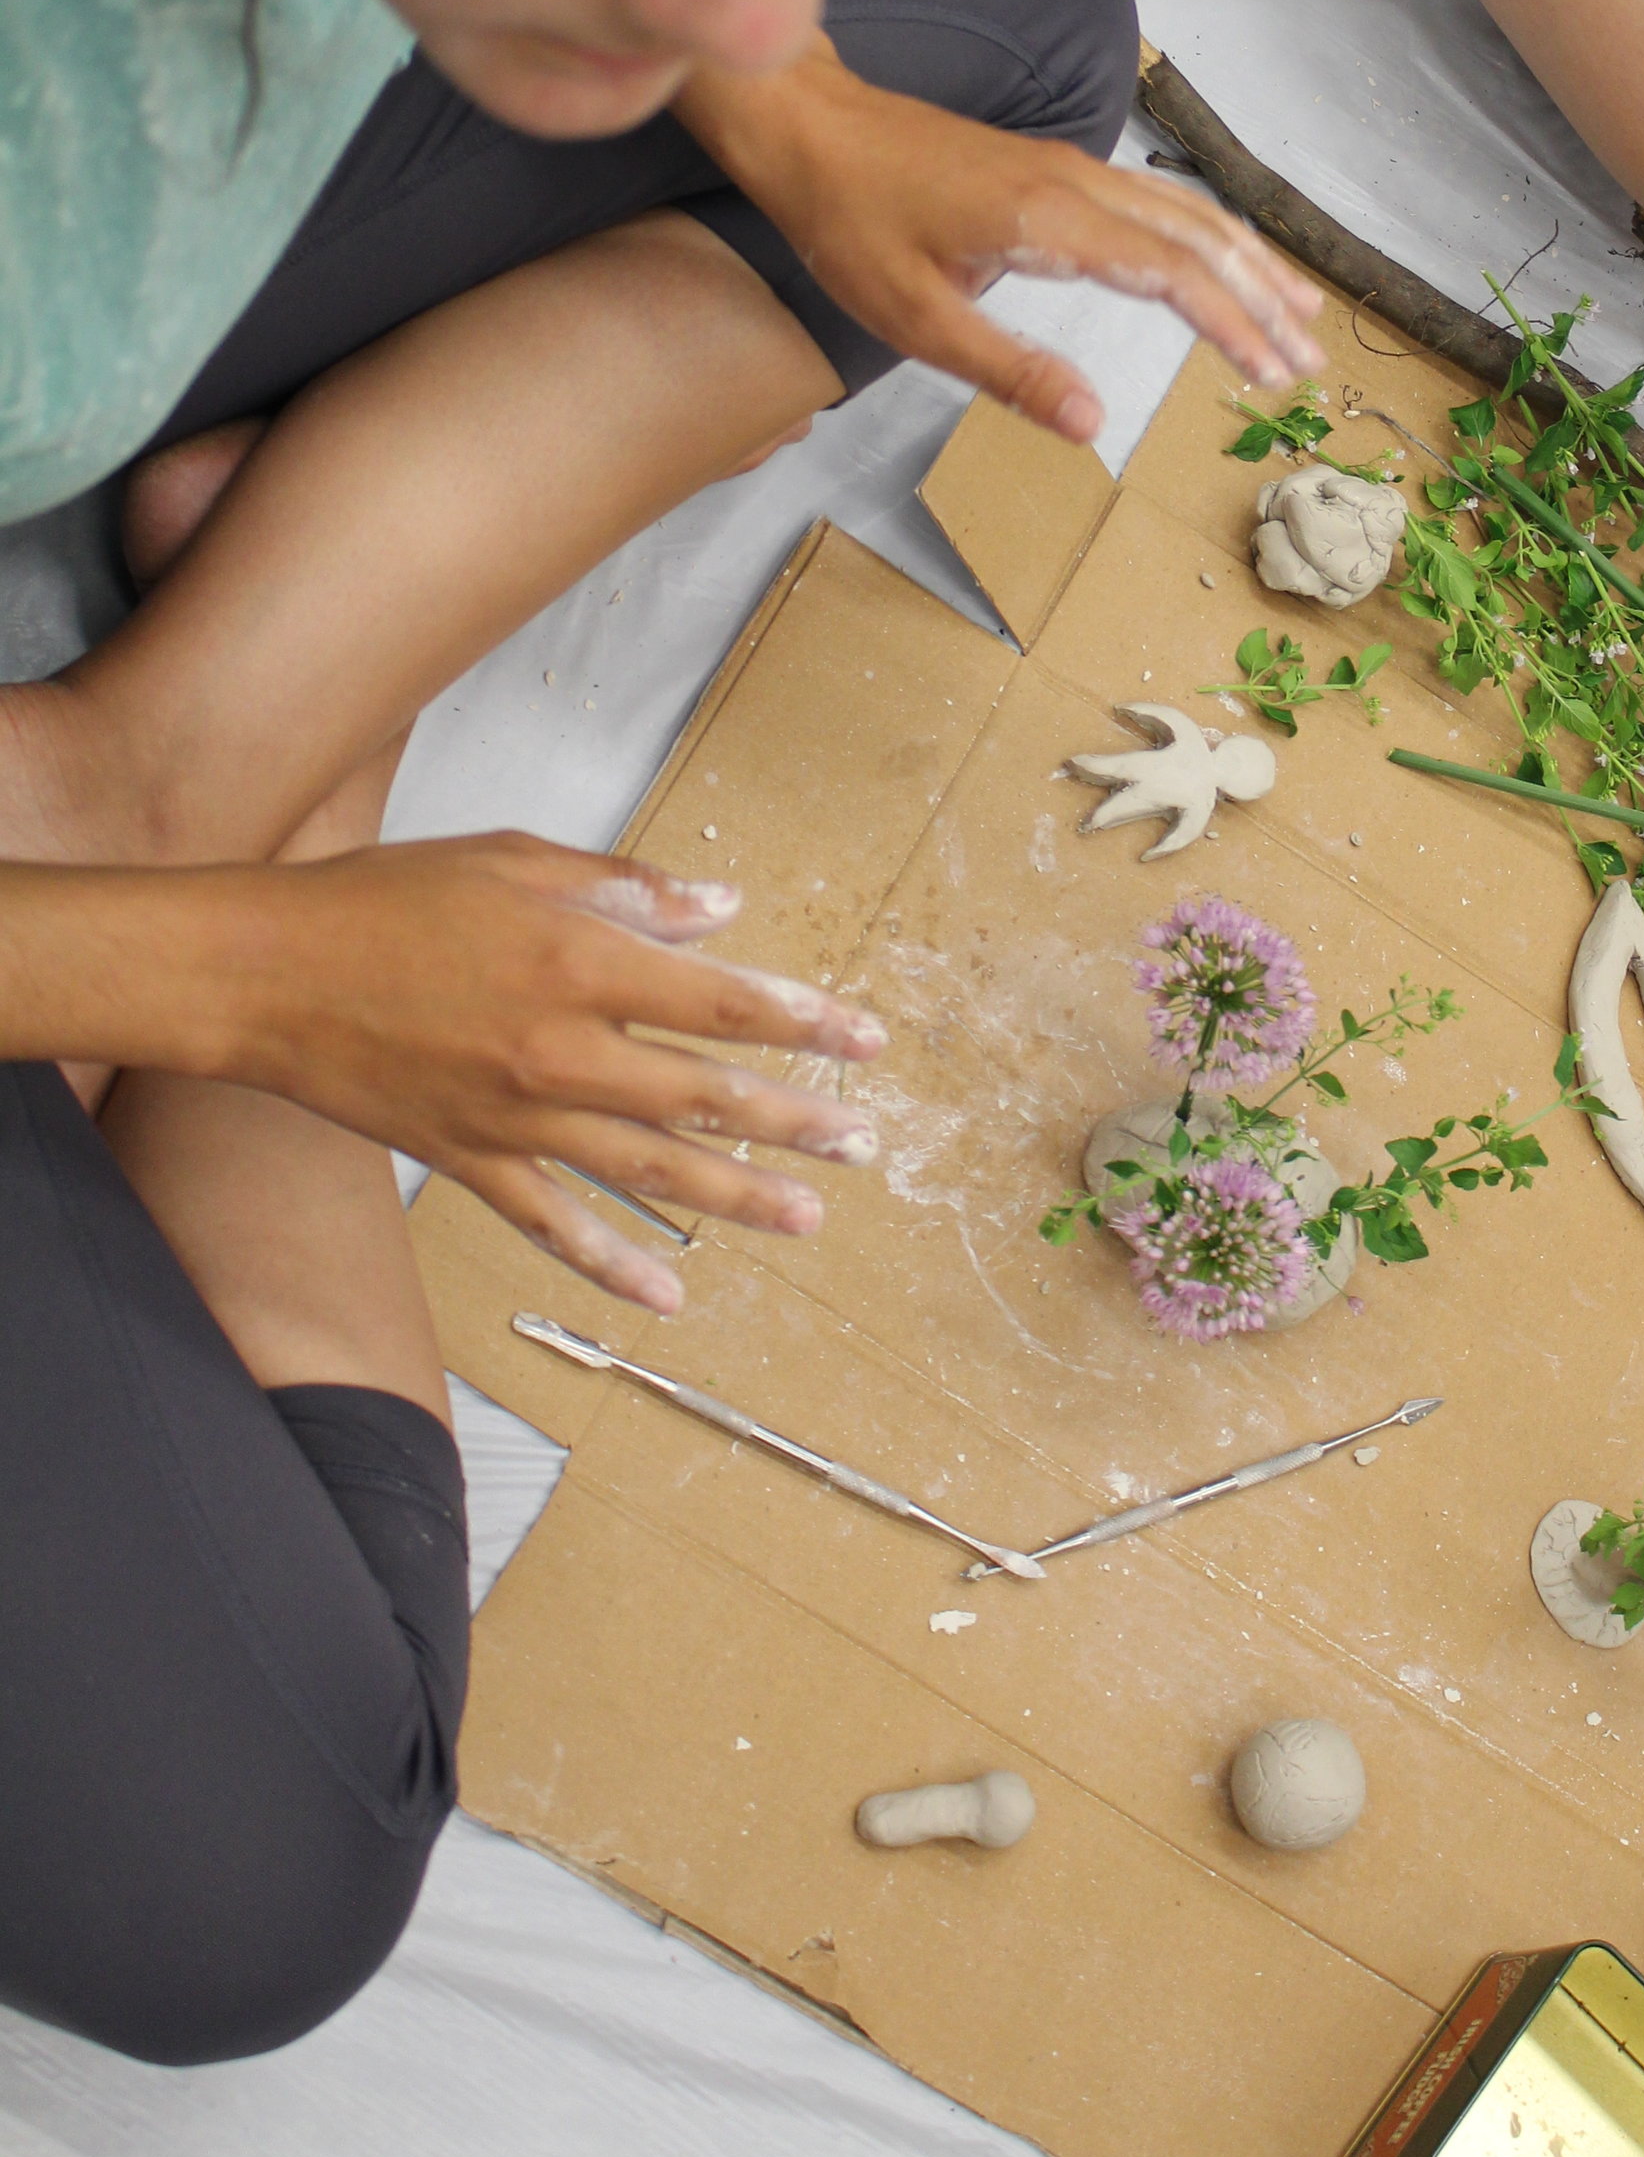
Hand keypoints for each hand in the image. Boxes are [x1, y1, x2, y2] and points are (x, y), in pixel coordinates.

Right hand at [170, 836, 883, 1311]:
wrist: (266, 974)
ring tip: (808, 1213)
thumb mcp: (515, 861)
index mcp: (578, 962)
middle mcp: (560, 1050)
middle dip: (794, 1120)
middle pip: (702, 1097)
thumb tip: (721, 910)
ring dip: (736, 1195)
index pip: (718, 1002)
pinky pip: (554, 1226)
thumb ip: (625, 888)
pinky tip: (667, 1295)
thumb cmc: (388, 900)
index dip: (801, 1023)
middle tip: (864, 1140)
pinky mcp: (471, 1162)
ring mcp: (515, 1117)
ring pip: (648, 1171)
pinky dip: (612, 1265)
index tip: (865, 1038)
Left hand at [678, 43, 1325, 439]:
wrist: (808, 130)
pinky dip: (1205, 231)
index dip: (1232, 324)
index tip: (1274, 371)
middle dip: (1262, 296)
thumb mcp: (915, 319)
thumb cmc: (850, 223)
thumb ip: (1010, 372)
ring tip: (1298, 303)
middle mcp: (1076, 183)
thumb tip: (1094, 423)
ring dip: (1246, 259)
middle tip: (1311, 354)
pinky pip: (1155, 196)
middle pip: (1198, 236)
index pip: (1170, 274)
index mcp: (1048, 221)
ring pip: (1185, 209)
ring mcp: (1069, 167)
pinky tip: (1218, 253)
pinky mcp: (1054, 166)